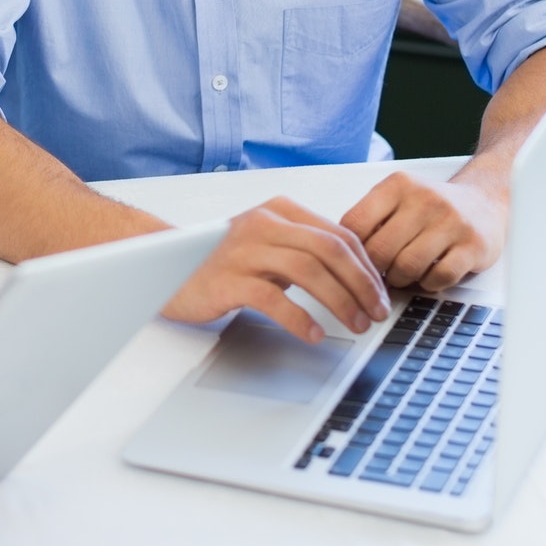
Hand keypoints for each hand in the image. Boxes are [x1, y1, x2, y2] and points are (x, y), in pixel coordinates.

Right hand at [160, 196, 389, 342]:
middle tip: (377, 312)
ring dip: (339, 301)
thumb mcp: (269, 245)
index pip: (339, 235)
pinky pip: (273, 298)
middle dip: (361, 284)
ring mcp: (244, 249)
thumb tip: (358, 276)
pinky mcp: (227, 278)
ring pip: (308, 270)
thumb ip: (306, 250)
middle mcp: (264, 223)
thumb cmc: (224, 260)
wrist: (165, 267)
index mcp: (280, 211)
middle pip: (329, 249)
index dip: (366, 267)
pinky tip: (314, 333)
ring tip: (355, 324)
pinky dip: (299, 317)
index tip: (380, 294)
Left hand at [341, 164, 508, 292]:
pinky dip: (428, 284)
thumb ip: (371, 219)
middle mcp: (425, 199)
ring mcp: (452, 221)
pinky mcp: (473, 245)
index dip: (349, 251)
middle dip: (375, 271)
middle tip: (380, 274)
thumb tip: (341, 253)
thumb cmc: (433, 207)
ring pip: (407, 267)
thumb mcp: (398, 199)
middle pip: (379, 251)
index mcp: (398, 185)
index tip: (354, 261)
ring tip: (404, 274)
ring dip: (401, 280)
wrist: (486, 199)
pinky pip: (438, 278)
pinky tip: (429, 275)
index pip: (355, 223)